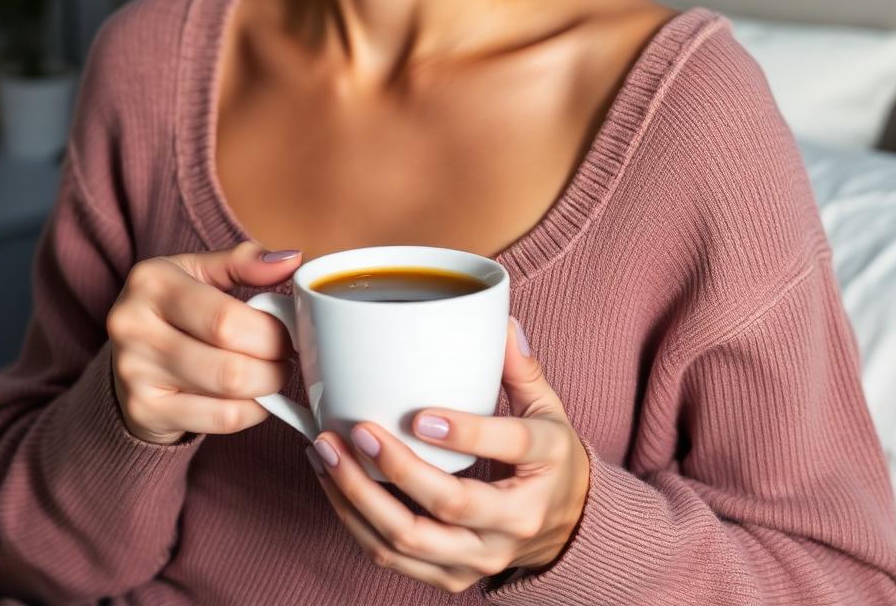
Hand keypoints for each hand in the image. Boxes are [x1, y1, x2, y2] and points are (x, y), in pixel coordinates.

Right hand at [106, 239, 301, 444]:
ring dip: (267, 386)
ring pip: (228, 393)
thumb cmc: (173, 308)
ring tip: (273, 372)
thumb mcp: (199, 271)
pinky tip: (254, 396)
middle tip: (286, 354)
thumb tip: (292, 261)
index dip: (271, 331)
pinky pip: (220, 420)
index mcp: (151, 281)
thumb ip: (244, 261)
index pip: (226, 318)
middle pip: (230, 362)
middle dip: (274, 361)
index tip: (290, 330)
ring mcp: (134, 374)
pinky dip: (251, 411)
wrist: (126, 354)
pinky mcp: (144, 412)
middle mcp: (133, 326)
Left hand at [305, 316, 589, 593]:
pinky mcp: (453, 576)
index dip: (465, 433)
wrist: (568, 528)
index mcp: (545, 464)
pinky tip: (333, 482)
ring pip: (412, 540)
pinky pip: (396, 557)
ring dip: (360, 499)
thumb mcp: (547, 407)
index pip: (509, 446)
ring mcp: (482, 557)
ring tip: (327, 453)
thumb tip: (500, 320)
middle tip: (358, 430)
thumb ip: (520, 366)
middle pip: (450, 505)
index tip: (420, 415)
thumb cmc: (548, 457)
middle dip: (397, 468)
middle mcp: (515, 521)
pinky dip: (356, 523)